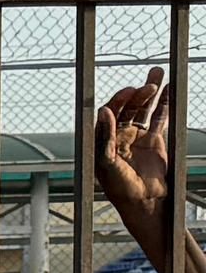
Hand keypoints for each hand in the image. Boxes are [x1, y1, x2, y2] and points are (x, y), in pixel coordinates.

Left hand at [88, 68, 178, 220]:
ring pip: (144, 108)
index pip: (109, 113)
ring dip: (151, 91)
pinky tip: (170, 88)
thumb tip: (104, 111)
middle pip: (127, 106)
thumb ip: (105, 138)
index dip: (118, 101)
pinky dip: (165, 103)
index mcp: (102, 137)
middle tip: (150, 83)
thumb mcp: (108, 162)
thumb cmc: (119, 186)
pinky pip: (159, 117)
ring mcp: (136, 134)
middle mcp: (118, 133)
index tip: (130, 92)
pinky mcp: (153, 139)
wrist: (143, 200)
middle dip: (138, 93)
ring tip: (158, 72)